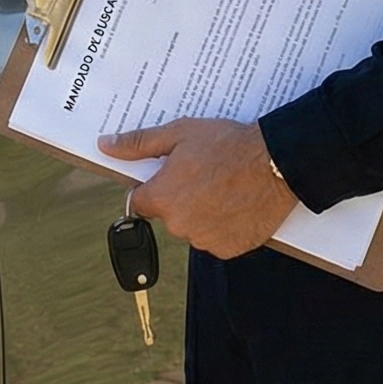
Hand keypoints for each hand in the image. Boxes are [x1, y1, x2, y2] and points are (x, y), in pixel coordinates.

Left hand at [102, 118, 300, 259]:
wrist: (277, 163)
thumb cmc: (228, 144)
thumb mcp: (179, 134)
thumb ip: (138, 143)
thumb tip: (105, 145)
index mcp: (161, 199)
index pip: (139, 202)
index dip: (153, 187)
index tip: (170, 176)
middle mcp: (179, 225)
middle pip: (169, 215)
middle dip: (181, 198)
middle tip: (205, 175)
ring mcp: (205, 240)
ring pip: (194, 228)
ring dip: (203, 213)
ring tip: (225, 187)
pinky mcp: (229, 250)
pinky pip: (217, 239)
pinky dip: (224, 226)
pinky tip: (237, 204)